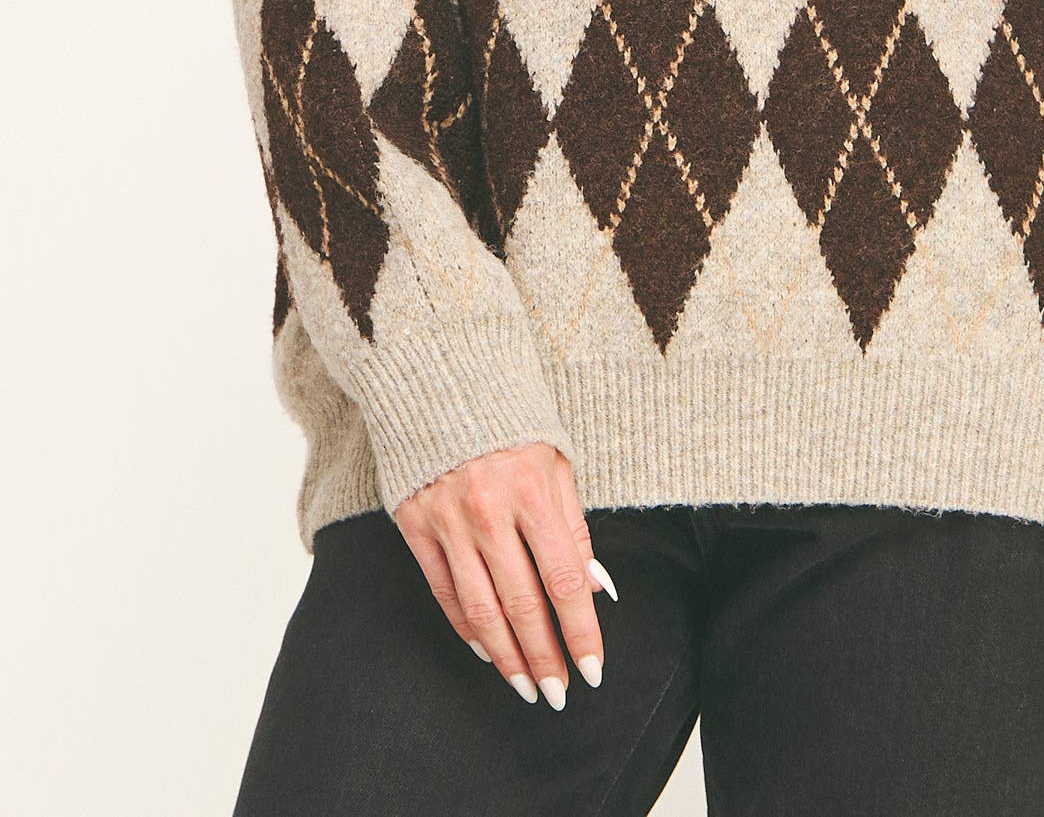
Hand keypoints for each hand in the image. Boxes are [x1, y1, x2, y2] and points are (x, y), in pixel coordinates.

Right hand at [393, 441, 616, 708]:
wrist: (442, 377)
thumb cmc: (512, 420)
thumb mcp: (556, 460)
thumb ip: (575, 526)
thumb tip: (598, 589)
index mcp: (532, 488)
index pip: (564, 578)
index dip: (581, 630)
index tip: (593, 670)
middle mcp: (488, 509)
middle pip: (522, 603)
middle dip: (544, 657)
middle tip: (558, 695)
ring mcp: (447, 519)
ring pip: (480, 608)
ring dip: (506, 656)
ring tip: (525, 687)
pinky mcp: (415, 523)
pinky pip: (443, 591)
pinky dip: (466, 627)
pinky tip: (487, 650)